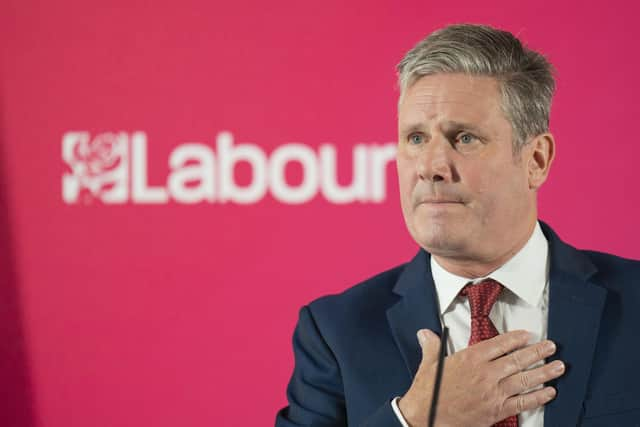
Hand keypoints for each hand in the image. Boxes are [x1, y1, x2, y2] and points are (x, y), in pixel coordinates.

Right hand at [398, 329, 563, 426]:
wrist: (425, 416)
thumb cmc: (428, 391)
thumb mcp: (429, 364)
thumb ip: (431, 346)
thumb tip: (425, 333)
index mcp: (470, 359)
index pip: (500, 344)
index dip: (516, 338)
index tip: (527, 335)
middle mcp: (485, 374)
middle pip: (517, 360)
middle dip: (537, 352)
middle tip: (551, 347)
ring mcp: (493, 393)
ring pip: (524, 380)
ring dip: (544, 373)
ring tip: (558, 367)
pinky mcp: (496, 411)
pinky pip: (522, 403)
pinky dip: (537, 398)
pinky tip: (548, 392)